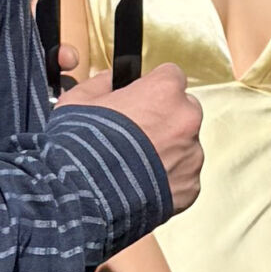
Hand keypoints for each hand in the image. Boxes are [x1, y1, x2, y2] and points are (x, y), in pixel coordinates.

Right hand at [61, 61, 202, 210]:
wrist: (84, 195)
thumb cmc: (82, 146)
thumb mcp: (79, 100)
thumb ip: (102, 83)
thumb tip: (110, 79)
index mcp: (163, 91)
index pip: (171, 76)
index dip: (154, 88)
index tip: (142, 99)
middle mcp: (185, 120)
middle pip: (184, 111)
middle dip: (165, 120)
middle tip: (137, 136)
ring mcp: (191, 156)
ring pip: (186, 147)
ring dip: (168, 152)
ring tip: (136, 165)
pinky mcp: (190, 187)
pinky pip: (183, 179)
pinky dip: (168, 182)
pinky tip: (142, 185)